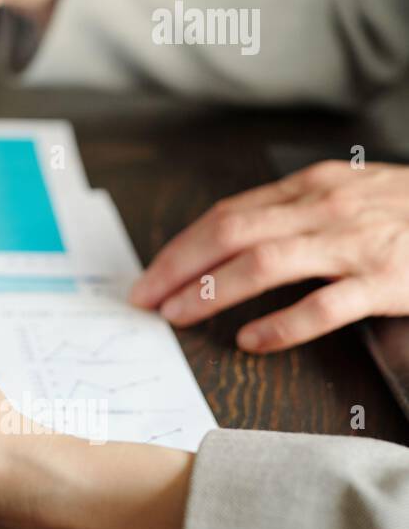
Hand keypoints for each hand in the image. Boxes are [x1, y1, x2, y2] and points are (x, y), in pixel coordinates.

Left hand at [132, 160, 408, 352]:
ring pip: (264, 263)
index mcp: (308, 187)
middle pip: (230, 233)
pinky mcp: (385, 280)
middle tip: (146, 299)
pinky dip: (281, 324)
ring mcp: (354, 244)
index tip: (150, 276)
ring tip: (180, 315)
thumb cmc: (406, 211)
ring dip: (213, 292)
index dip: (180, 246)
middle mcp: (323, 209)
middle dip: (179, 267)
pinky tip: (251, 341)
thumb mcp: (345, 195)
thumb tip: (228, 240)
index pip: (226, 214)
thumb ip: (292, 212)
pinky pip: (323, 305)